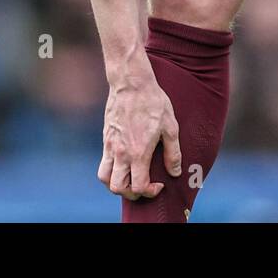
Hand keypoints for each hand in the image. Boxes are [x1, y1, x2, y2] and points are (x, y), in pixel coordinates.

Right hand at [97, 72, 181, 199]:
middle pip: (117, 188)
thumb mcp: (170, 127)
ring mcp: (110, 145)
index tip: (159, 183)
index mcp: (138, 152)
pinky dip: (111, 170)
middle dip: (131, 194)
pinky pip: (103, 162)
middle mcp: (121, 152)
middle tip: (143, 185)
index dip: (150, 192)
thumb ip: (173, 153)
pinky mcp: (105, 137)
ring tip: (129, 178)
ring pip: (104, 178)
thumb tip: (174, 172)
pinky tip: (125, 162)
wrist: (131, 83)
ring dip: (116, 184)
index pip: (138, 187)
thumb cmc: (153, 102)